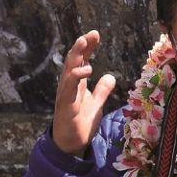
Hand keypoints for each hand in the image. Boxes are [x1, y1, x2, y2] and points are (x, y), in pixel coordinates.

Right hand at [52, 30, 115, 155]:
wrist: (71, 143)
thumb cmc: (81, 122)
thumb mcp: (97, 103)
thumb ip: (102, 90)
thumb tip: (110, 76)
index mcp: (77, 83)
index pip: (82, 61)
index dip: (88, 48)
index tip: (96, 34)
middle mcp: (69, 86)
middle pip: (74, 61)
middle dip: (81, 46)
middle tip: (91, 34)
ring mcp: (66, 94)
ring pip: (69, 70)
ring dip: (76, 56)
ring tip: (84, 43)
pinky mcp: (66, 105)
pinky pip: (68, 88)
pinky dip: (74, 78)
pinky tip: (84, 70)